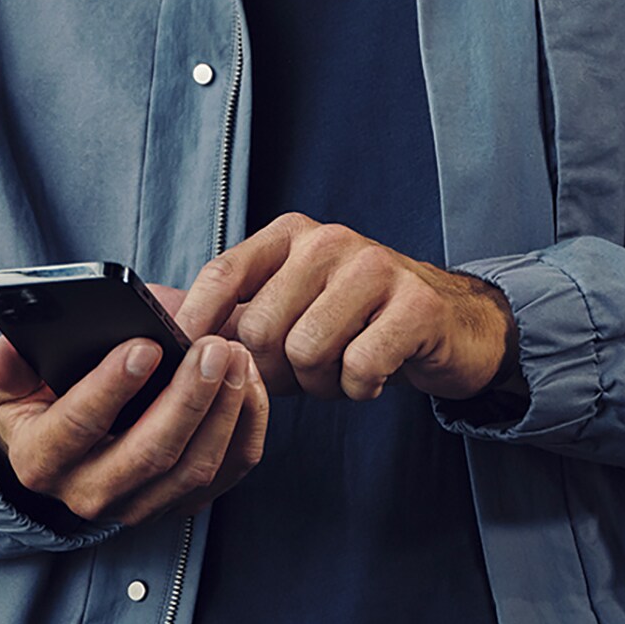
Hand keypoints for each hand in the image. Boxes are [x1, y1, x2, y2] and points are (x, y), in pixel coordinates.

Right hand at [0, 309, 267, 528]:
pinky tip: (249, 384)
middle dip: (186, 397)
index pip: (78, 426)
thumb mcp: (10, 383)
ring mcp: (138, 507)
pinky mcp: (179, 504)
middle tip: (211, 347)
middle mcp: (88, 494)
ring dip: (223, 411)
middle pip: (149, 453)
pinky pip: (226, 474)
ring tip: (235, 356)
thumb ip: (7, 363)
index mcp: (41, 459)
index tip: (145, 345)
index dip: (111, 387)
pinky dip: (245, 429)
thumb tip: (6, 348)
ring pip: (193, 468)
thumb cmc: (40, 403)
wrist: (62, 457)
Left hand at [173, 214, 510, 401]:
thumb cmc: (358, 319)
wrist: (452, 324)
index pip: (224, 273)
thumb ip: (238, 311)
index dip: (196, 318)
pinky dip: (360, 388)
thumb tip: (172, 329)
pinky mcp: (415, 305)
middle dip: (274, 370)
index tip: (182, 354)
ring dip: (320, 382)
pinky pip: (359, 367)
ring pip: (306, 351)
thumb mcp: (293, 303)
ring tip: (341, 370)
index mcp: (289, 235)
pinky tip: (373, 376)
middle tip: (304, 375)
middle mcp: (328, 241)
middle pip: (260, 327)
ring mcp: (374, 268)